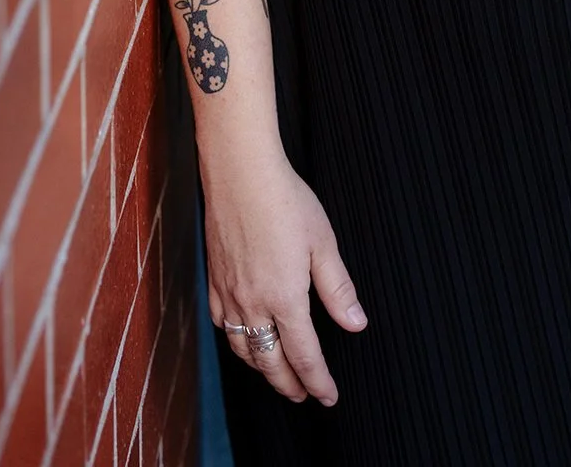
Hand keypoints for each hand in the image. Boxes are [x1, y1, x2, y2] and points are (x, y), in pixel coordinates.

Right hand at [203, 148, 366, 405]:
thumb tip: (356, 324)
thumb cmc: (285, 201)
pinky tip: (242, 336)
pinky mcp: (214, 279)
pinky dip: (235, 340)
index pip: (304, 355)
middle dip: (288, 384)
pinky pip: (222, 324)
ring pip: (243, 348)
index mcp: (285, 298)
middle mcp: (253, 304)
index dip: (318, 380)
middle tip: (302, 396)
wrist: (240, 173)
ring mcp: (229, 293)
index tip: (329, 396)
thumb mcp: (323, 243)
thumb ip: (338, 289)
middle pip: (270, 361)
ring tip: (276, 374)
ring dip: (261, 368)